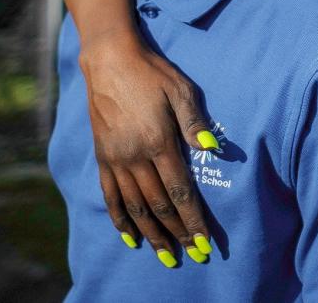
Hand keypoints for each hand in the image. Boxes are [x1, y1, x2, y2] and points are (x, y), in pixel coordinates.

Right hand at [80, 32, 215, 265]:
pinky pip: (110, 195)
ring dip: (151, 234)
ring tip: (165, 256)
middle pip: (158, 205)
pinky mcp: (103, 156)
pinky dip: (120, 219)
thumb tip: (214, 151)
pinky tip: (130, 236)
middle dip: (176, 234)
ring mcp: (115, 158)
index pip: (179, 192)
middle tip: (191, 255)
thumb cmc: (153, 73)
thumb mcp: (181, 91)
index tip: (204, 243)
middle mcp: (134, 156)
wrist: (110, 60)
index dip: (192, 221)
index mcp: (158, 142)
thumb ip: (196, 124)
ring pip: (134, 206)